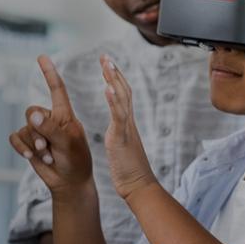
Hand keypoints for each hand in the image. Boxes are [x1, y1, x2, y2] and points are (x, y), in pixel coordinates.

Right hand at [9, 55, 92, 197]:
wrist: (69, 182)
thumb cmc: (76, 160)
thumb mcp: (68, 143)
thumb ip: (51, 128)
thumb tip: (32, 114)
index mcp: (65, 114)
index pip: (56, 89)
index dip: (49, 72)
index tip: (42, 56)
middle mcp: (50, 119)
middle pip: (32, 111)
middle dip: (37, 131)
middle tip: (49, 148)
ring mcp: (38, 131)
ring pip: (24, 127)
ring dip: (34, 144)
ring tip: (48, 156)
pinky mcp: (28, 143)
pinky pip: (15, 137)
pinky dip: (22, 148)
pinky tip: (32, 157)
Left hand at [100, 55, 156, 201]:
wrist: (139, 187)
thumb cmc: (130, 172)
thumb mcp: (122, 148)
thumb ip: (120, 136)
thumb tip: (118, 131)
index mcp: (126, 124)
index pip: (123, 96)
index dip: (116, 79)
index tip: (108, 65)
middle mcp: (128, 123)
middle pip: (124, 91)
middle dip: (114, 72)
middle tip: (105, 56)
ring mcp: (126, 129)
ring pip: (122, 98)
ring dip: (114, 79)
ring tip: (106, 64)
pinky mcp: (122, 138)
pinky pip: (118, 115)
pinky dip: (113, 100)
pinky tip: (106, 86)